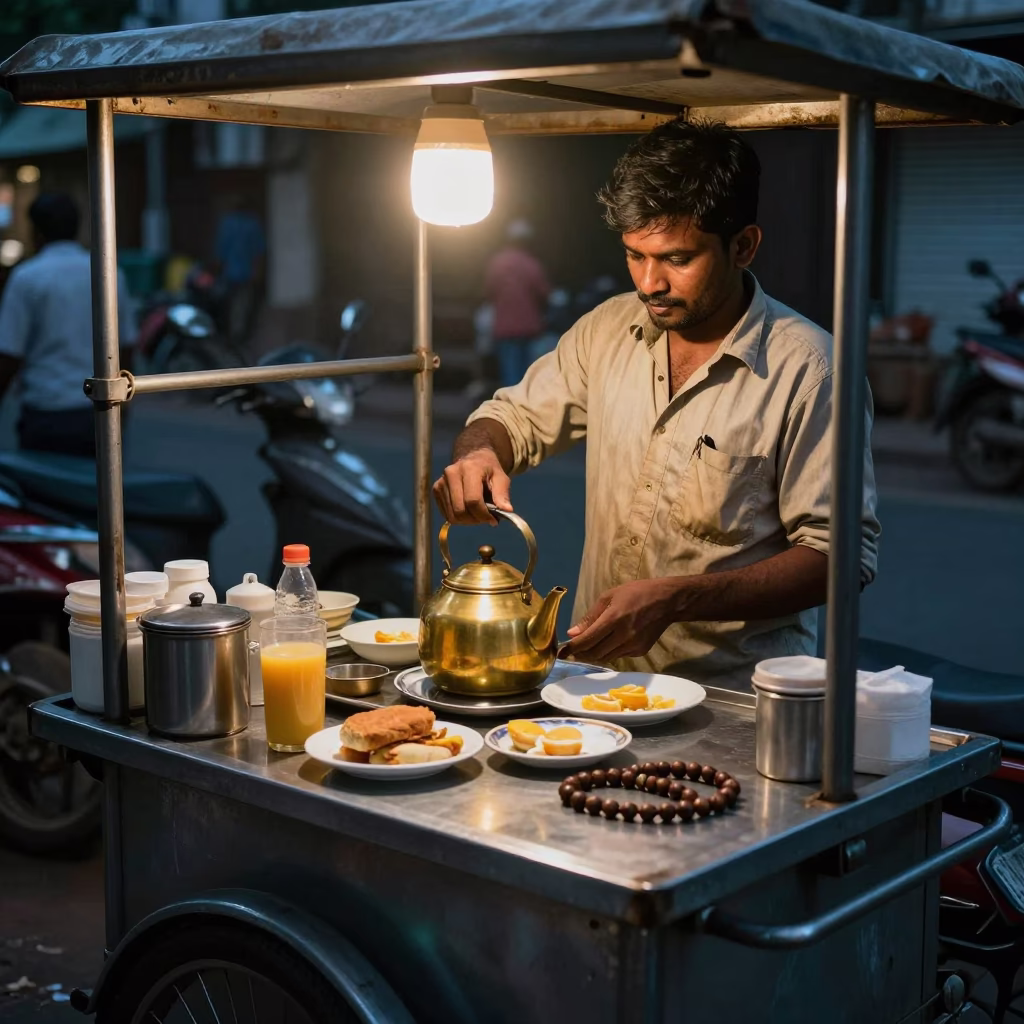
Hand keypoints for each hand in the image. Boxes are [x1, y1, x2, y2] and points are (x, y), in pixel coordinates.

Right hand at [433, 449, 512, 524]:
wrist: (473, 458)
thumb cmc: (489, 470)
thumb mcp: (501, 478)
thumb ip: (502, 494)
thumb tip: (507, 510)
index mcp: (469, 468)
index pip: (473, 500)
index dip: (483, 515)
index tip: (493, 520)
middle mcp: (451, 474)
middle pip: (460, 510)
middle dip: (475, 519)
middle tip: (486, 518)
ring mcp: (441, 482)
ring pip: (452, 515)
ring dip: (467, 521)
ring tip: (478, 514)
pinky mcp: (436, 490)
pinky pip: (446, 514)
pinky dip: (459, 518)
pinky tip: (468, 511)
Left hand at [561, 579, 679, 662]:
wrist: (667, 601)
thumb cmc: (636, 593)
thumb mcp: (609, 597)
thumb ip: (590, 617)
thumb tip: (573, 633)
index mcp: (614, 619)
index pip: (587, 640)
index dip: (572, 648)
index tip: (561, 652)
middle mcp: (624, 636)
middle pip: (594, 653)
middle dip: (580, 654)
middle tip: (571, 651)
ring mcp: (633, 646)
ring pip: (605, 658)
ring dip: (593, 655)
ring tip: (585, 648)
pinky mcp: (640, 651)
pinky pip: (618, 656)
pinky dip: (608, 652)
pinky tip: (607, 643)